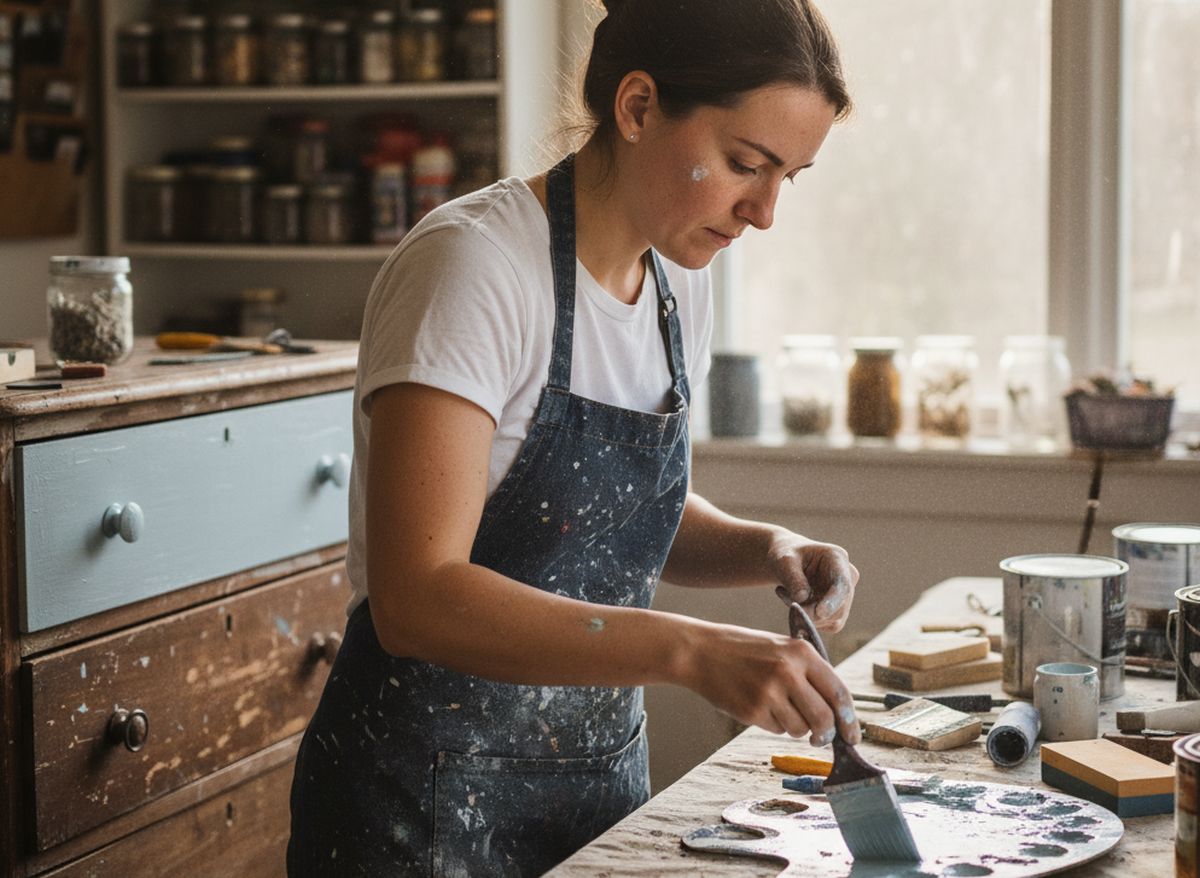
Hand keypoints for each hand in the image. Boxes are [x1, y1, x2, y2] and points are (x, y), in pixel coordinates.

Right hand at [682, 621, 860, 745]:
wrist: (702, 651)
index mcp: (802, 653)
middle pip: (825, 719)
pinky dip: (773, 724)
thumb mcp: (782, 649)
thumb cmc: (746, 650)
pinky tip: (759, 705)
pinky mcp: (752, 710)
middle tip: (820, 738)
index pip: (839, 693)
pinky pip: (776, 729)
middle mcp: (789, 672)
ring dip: (796, 727)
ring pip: (800, 729)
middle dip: (826, 734)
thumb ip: (809, 674)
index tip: (852, 736)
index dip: (850, 720)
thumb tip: (837, 713)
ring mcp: (769, 692)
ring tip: (777, 707)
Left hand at [767, 533, 857, 631]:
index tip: (819, 613)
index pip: (842, 584)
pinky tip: (791, 601)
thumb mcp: (784, 561)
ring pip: (831, 618)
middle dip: (811, 611)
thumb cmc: (786, 557)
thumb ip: (792, 578)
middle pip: (838, 606)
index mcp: (837, 558)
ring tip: (784, 593)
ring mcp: (845, 596)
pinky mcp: (837, 612)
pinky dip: (805, 618)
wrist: (786, 565)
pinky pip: (824, 624)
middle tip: (785, 599)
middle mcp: (847, 577)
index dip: (833, 601)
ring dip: (805, 614)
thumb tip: (802, 598)